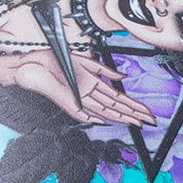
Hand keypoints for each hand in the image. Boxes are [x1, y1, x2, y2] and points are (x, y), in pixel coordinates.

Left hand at [9, 51, 156, 127]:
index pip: (118, 98)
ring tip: (137, 122)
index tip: (146, 111)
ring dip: (121, 117)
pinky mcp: (66, 101)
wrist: (32, 62)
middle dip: (134, 113)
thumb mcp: (85, 60)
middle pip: (116, 107)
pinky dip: (94, 116)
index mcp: (92, 85)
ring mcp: (78, 99)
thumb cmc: (53, 59)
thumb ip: (104, 70)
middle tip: (150, 120)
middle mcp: (88, 94)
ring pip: (104, 111)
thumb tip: (123, 76)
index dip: (133, 105)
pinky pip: (82, 112)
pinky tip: (106, 121)